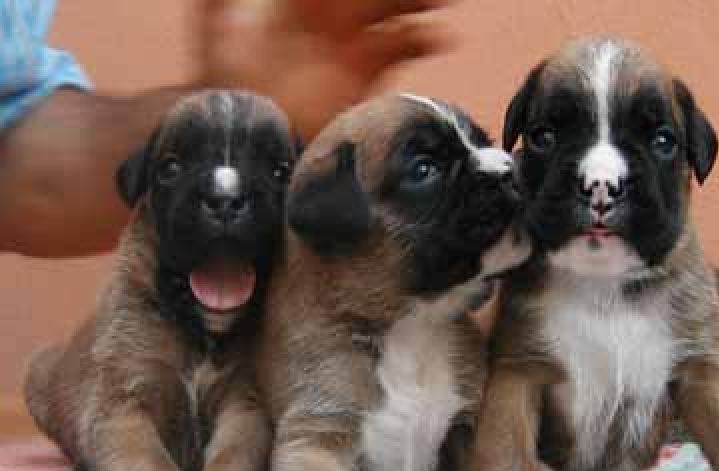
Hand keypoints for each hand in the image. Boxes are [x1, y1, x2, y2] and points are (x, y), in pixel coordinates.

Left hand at [197, 0, 454, 138]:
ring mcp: (351, 46)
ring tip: (440, 1)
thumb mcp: (216, 35)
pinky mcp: (369, 72)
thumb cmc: (230, 93)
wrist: (257, 144)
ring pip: (392, 9)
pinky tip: (434, 36)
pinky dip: (423, 38)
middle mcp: (328, 21)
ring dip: (416, 1)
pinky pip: (403, 47)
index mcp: (296, 5)